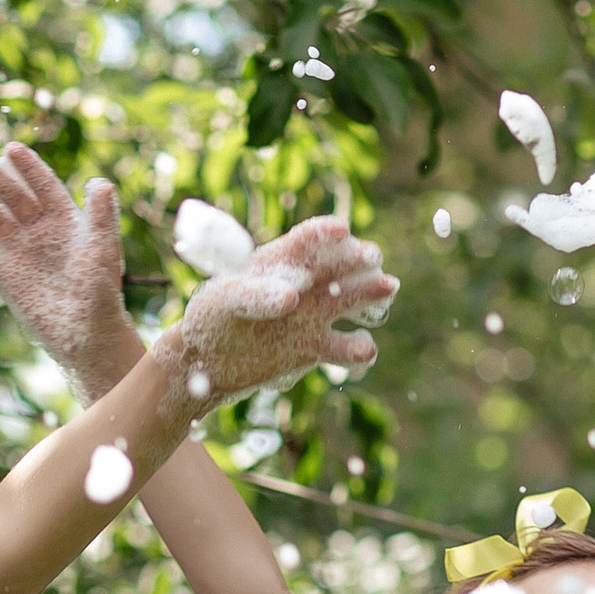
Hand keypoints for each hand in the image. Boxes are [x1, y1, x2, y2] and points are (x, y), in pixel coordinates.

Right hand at [0, 141, 135, 400]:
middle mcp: (41, 232)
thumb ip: (100, 217)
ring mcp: (22, 253)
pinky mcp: (8, 279)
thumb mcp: (102, 251)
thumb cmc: (101, 292)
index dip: (28, 166)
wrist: (87, 334)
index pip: (44, 185)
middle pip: (14, 197)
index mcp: (66, 220)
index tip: (11, 147)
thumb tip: (102, 183)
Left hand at [153, 217, 395, 412]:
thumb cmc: (211, 319)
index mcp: (281, 260)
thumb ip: (256, 296)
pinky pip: (344, 346)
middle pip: (341, 263)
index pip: (308, 239)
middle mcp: (306, 282)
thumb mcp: (225, 302)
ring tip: (387, 287)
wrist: (207, 363)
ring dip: (371, 292)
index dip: (324, 233)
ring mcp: (314, 314)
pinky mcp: (316, 347)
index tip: (340, 230)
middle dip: (359, 258)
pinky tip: (365, 348)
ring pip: (351, 299)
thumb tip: (292, 298)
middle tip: (372, 258)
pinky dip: (358, 348)